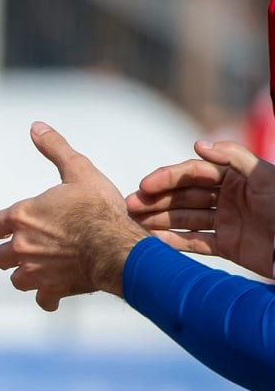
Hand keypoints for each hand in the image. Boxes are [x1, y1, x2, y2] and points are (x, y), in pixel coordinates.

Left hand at [0, 122, 145, 310]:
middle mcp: (20, 247)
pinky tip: (56, 292)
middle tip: (30, 247)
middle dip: (11, 253)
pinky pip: (42, 300)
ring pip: (16, 279)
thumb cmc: (100, 207)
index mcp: (20, 217)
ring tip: (43, 267)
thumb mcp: (79, 171)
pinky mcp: (53, 289)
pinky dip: (48, 297)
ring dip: (26, 274)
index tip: (10, 227)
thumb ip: (55, 149)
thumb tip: (36, 127)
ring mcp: (35, 271)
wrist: (119, 246)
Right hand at [127, 139, 274, 278]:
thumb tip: (197, 145)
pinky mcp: (228, 245)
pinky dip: (174, 241)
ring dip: (158, 219)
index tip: (144, 186)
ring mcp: (226, 221)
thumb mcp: (263, 175)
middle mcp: (228, 197)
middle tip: (130, 206)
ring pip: (184, 218)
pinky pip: (195, 242)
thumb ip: (232, 156)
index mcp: (235, 177)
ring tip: (134, 223)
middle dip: (156, 200)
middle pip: (184, 196)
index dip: (167, 178)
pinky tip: (153, 239)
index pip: (193, 173)